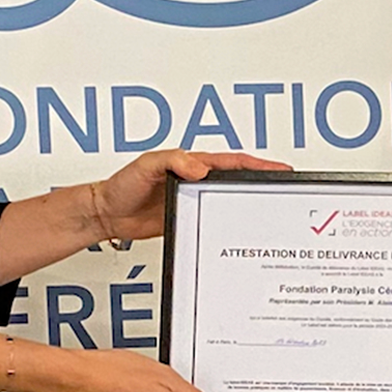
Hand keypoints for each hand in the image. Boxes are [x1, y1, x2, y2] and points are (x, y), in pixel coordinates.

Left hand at [90, 149, 289, 246]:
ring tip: (270, 207)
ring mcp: (194, 199)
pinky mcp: (188, 218)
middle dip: (263, 180)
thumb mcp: (147, 167)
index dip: (257, 165)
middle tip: (284, 185)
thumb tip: (199, 167)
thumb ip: (173, 162)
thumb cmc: (122, 186)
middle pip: (237, 179)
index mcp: (191, 164)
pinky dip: (230, 222)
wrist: (107, 213)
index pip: (232, 162)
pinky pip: (214, 218)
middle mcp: (196, 180)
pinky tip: (241, 229)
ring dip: (249, 201)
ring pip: (229, 199)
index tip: (278, 168)